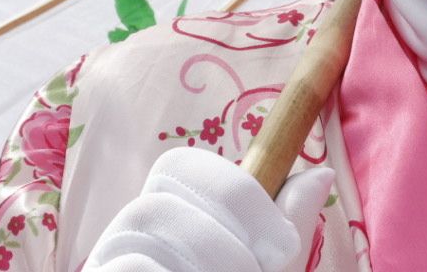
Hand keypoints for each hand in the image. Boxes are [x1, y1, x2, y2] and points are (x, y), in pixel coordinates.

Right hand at [85, 147, 332, 271]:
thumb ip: (284, 235)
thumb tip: (320, 174)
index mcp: (167, 227)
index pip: (178, 166)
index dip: (232, 188)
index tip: (281, 244)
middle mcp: (128, 244)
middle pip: (162, 193)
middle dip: (227, 231)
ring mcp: (106, 268)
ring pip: (146, 219)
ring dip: (209, 256)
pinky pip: (130, 263)